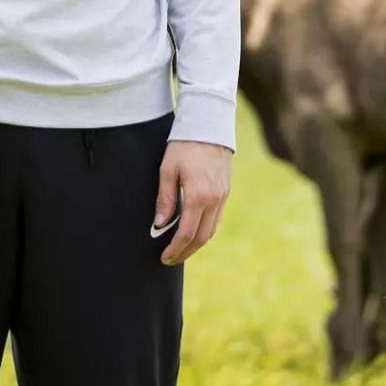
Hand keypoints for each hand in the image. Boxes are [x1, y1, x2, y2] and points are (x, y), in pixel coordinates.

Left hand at [155, 139, 231, 264]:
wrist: (210, 125)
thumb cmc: (184, 145)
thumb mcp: (167, 169)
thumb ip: (165, 199)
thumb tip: (159, 225)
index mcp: (198, 195)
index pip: (186, 233)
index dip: (174, 249)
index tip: (164, 257)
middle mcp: (214, 200)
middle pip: (200, 238)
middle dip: (184, 252)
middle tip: (170, 259)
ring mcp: (223, 197)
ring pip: (210, 231)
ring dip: (195, 244)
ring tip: (179, 249)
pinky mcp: (226, 192)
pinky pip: (216, 220)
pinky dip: (204, 231)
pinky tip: (192, 232)